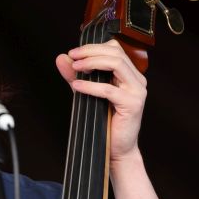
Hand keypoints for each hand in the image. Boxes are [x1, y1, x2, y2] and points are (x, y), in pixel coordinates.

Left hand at [55, 39, 146, 162]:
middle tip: (72, 56)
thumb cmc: (104, 123)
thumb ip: (76, 76)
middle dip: (91, 51)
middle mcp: (136, 80)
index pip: (115, 49)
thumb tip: (61, 58)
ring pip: (116, 64)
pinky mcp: (132, 104)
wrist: (116, 150)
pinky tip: (77, 87)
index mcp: (129, 75)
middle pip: (116, 53)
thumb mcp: (86, 94)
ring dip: (93, 62)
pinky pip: (109, 90)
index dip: (94, 47)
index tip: (73, 52)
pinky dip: (91, 86)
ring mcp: (137, 91)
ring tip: (75, 67)